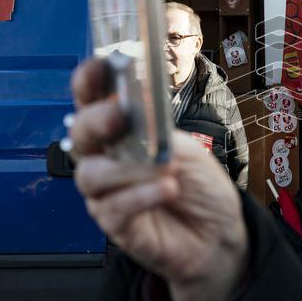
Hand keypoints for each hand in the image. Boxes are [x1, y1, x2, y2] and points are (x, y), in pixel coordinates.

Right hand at [69, 58, 248, 300]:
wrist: (220, 236)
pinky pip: (111, 208)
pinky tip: (166, 190)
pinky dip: (139, 195)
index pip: (94, 101)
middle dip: (96, 121)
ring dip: (124, 168)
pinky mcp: (116, 226)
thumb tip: (136, 112)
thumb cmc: (202, 188)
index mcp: (124, 133)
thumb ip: (158, 130)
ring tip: (161, 168)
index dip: (90, 81)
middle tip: (119, 115)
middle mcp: (109, 160)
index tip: (100, 64)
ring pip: (90, 175)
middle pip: (81, 135)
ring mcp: (109, 193)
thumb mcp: (187, 148)